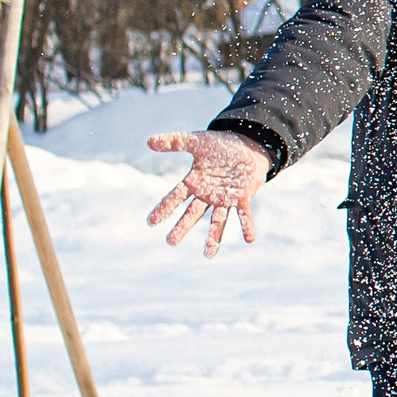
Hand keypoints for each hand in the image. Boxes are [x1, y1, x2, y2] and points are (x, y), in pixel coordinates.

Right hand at [145, 129, 269, 256]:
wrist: (246, 145)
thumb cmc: (219, 145)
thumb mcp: (195, 141)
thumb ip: (173, 142)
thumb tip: (148, 141)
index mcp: (194, 183)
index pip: (175, 197)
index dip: (163, 209)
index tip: (150, 222)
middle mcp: (208, 195)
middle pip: (192, 214)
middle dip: (182, 227)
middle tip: (171, 242)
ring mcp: (225, 198)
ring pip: (218, 221)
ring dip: (213, 237)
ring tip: (208, 255)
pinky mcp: (243, 197)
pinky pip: (244, 214)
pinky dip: (246, 225)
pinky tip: (249, 239)